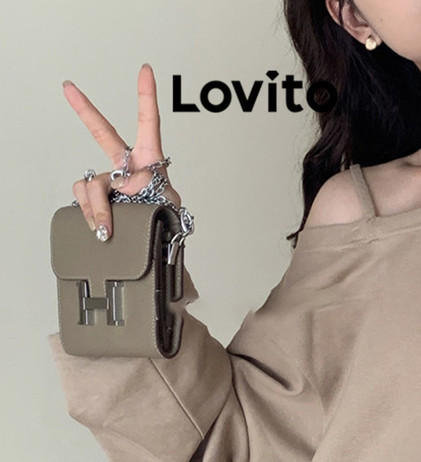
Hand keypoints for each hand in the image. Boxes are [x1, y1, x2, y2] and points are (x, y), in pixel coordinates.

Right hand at [63, 64, 181, 241]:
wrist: (154, 246)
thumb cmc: (166, 223)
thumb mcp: (168, 209)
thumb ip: (145, 201)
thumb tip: (122, 205)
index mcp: (150, 161)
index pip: (149, 124)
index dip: (147, 97)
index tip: (145, 71)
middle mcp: (126, 166)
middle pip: (102, 133)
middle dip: (85, 109)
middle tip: (68, 87)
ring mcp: (110, 181)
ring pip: (91, 184)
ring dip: (97, 208)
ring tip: (106, 229)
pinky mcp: (98, 199)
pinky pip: (85, 199)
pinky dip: (90, 215)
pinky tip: (99, 229)